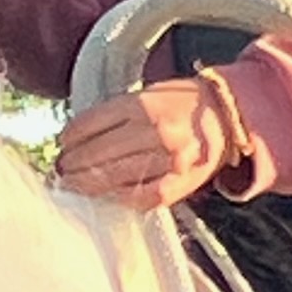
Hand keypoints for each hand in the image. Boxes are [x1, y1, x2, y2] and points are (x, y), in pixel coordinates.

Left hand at [51, 76, 248, 209]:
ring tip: (73, 184)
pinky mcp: (176, 185)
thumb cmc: (183, 105)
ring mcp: (166, 160)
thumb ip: (117, 114)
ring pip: (113, 177)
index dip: (71, 137)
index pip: (92, 123)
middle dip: (74, 164)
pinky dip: (117, 197)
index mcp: (144, 104)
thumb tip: (78, 137)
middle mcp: (155, 131)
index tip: (62, 144)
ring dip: (88, 183)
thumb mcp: (149, 94)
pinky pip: (137, 196)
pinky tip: (104, 194)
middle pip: (99, 152)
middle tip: (61, 169)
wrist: (229, 117)